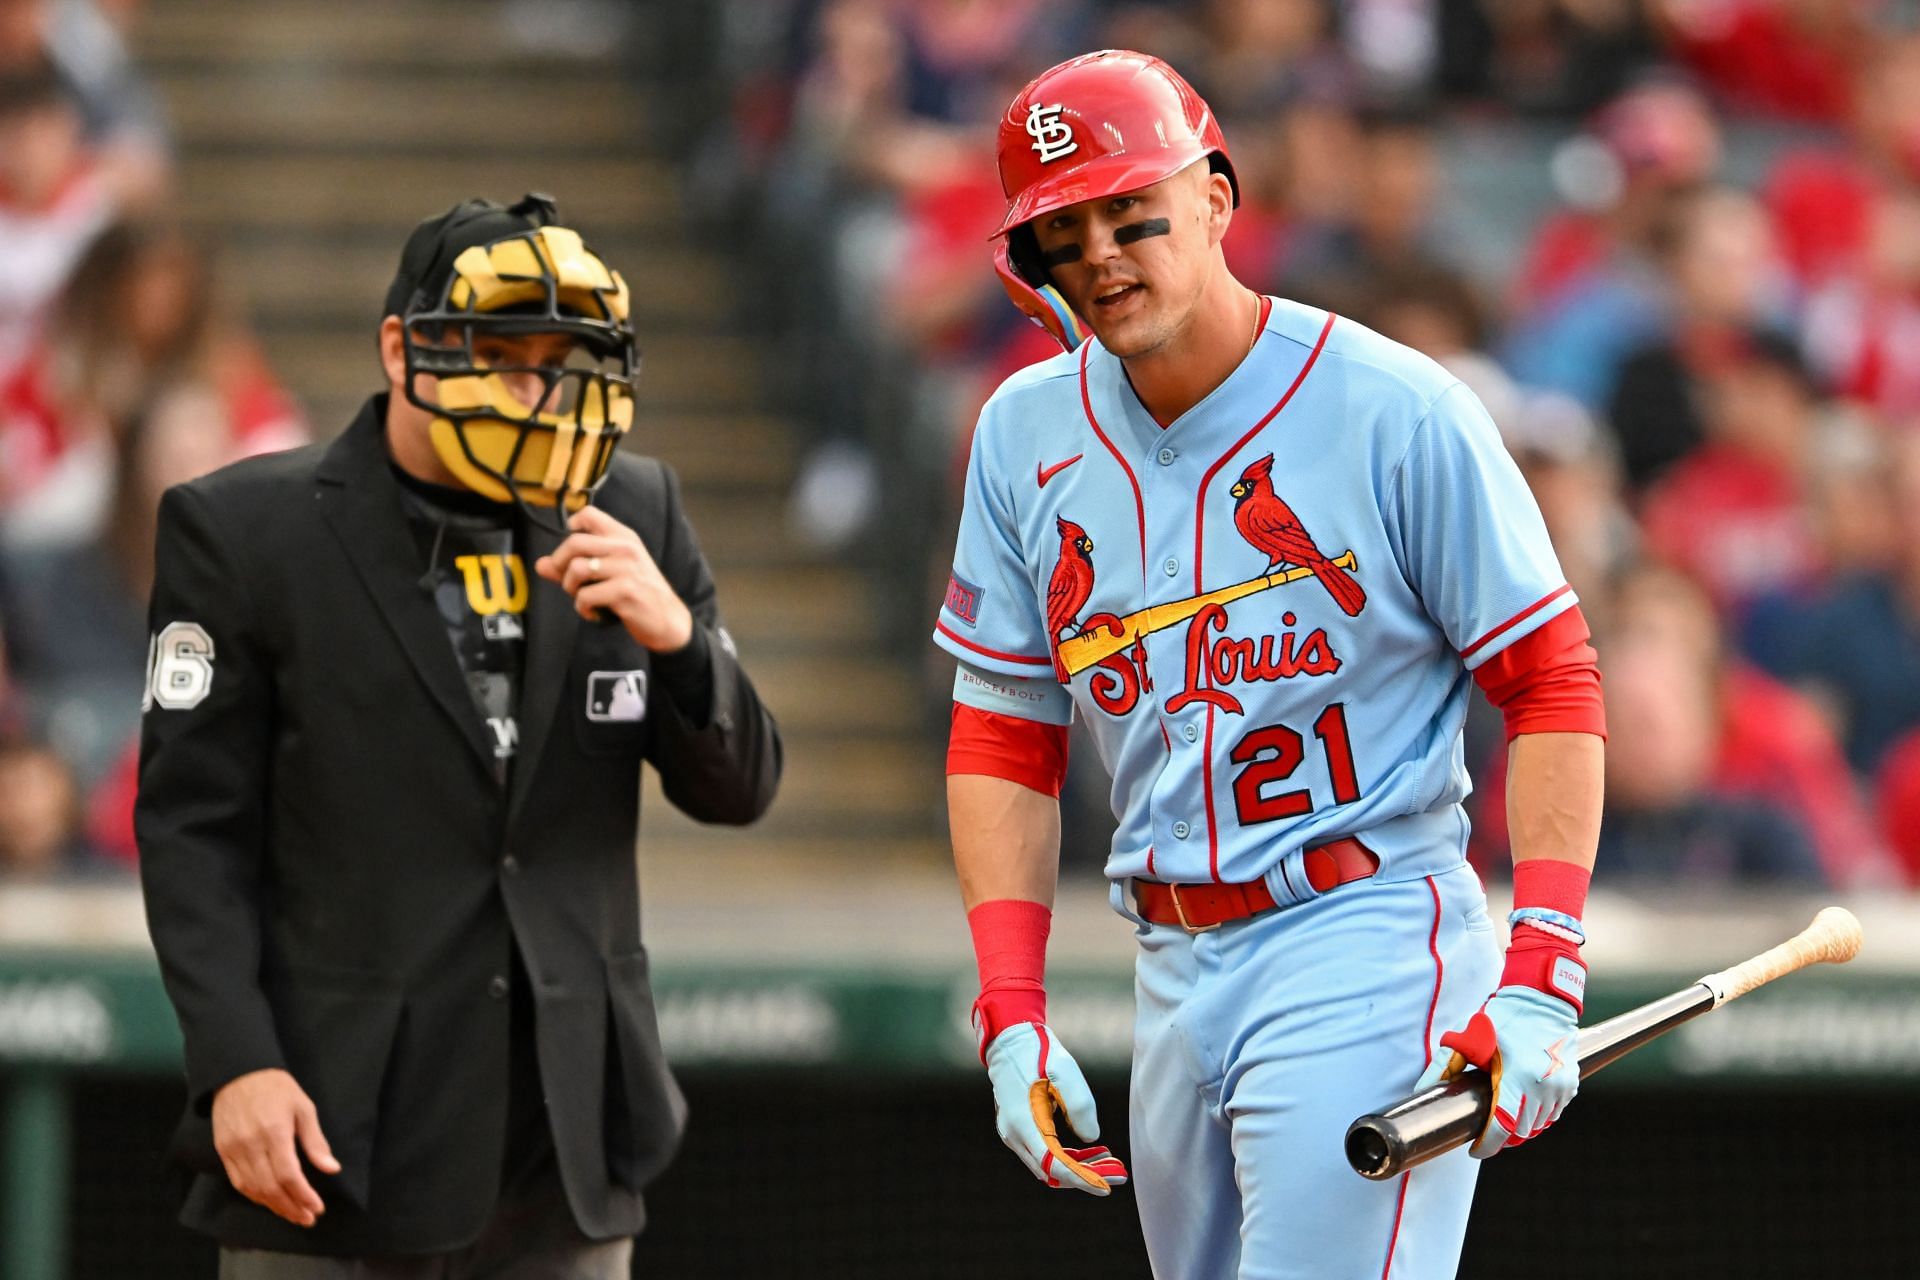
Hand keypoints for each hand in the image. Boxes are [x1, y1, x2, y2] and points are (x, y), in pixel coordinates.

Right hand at [210, 1068, 340, 1225]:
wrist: (237, 1073)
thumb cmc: (277, 1088)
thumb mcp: (304, 1107)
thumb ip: (315, 1141)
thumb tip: (331, 1169)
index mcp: (274, 1132)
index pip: (288, 1175)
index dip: (303, 1195)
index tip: (317, 1208)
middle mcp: (251, 1145)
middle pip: (270, 1187)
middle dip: (290, 1207)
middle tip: (307, 1218)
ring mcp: (233, 1150)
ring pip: (252, 1189)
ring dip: (273, 1206)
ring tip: (292, 1214)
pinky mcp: (222, 1151)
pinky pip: (238, 1182)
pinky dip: (254, 1196)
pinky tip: (269, 1201)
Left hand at [533, 506, 693, 651]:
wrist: (668, 620)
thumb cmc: (637, 593)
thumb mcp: (610, 573)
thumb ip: (574, 567)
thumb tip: (540, 565)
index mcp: (624, 537)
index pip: (589, 514)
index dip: (571, 529)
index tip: (572, 551)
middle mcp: (626, 548)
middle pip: (574, 542)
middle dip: (561, 565)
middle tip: (569, 582)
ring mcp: (627, 569)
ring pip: (577, 569)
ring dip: (571, 588)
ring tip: (582, 598)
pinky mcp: (626, 592)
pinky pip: (585, 596)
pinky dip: (583, 608)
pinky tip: (593, 612)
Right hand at [983, 1022, 1128, 1194]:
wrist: (1010, 1041)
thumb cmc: (1039, 1054)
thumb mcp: (1065, 1073)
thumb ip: (1079, 1107)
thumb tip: (1091, 1137)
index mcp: (1023, 1123)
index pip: (1054, 1165)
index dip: (1081, 1179)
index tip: (1106, 1186)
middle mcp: (1013, 1135)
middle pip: (1051, 1172)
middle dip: (1084, 1177)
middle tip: (1116, 1174)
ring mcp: (1012, 1134)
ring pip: (1047, 1166)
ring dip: (1077, 1168)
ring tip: (1107, 1162)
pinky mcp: (1017, 1130)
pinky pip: (1043, 1154)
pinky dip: (1065, 1157)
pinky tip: (1088, 1151)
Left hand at [1416, 986, 1578, 1158]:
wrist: (1543, 998)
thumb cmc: (1504, 1017)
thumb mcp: (1469, 1038)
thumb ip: (1445, 1065)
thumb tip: (1422, 1089)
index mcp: (1518, 1077)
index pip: (1503, 1128)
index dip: (1488, 1145)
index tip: (1475, 1148)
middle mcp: (1545, 1087)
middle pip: (1521, 1131)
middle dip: (1501, 1138)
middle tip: (1484, 1132)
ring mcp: (1562, 1087)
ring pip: (1539, 1125)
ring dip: (1519, 1128)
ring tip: (1500, 1120)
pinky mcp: (1571, 1085)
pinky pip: (1553, 1114)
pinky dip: (1537, 1117)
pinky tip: (1521, 1109)